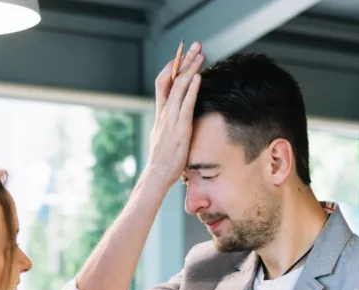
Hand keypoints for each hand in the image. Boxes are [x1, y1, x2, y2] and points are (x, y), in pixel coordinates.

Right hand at [146, 42, 204, 188]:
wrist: (157, 175)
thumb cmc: (163, 161)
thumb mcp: (164, 138)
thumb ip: (169, 126)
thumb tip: (175, 121)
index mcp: (161, 114)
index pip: (163, 83)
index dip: (172, 68)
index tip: (182, 56)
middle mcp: (164, 113)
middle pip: (171, 79)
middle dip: (183, 60)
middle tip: (194, 45)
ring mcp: (171, 119)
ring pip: (179, 87)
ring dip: (190, 68)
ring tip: (201, 54)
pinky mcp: (180, 127)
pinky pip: (186, 104)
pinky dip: (192, 88)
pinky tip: (199, 76)